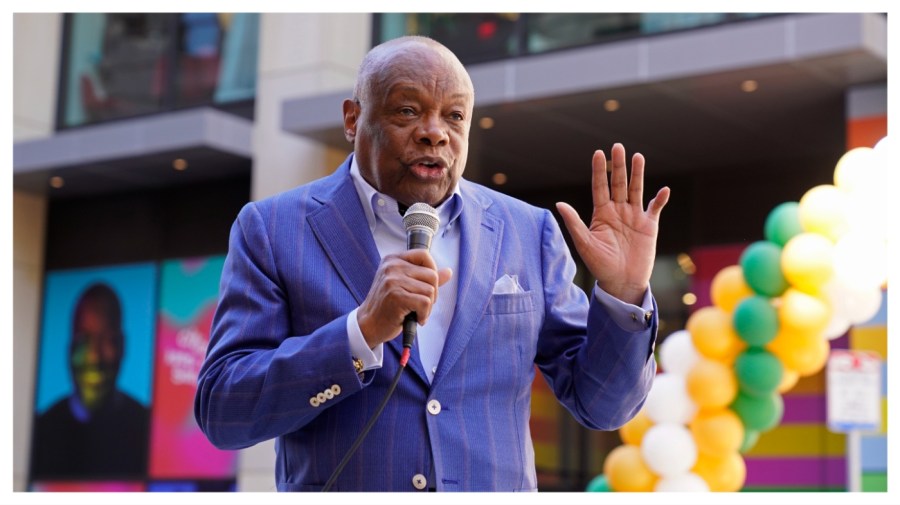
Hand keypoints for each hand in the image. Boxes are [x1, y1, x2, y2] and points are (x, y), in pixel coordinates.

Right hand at [357, 249, 452, 347]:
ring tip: (415, 313)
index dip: (433, 271)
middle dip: (432, 294)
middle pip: (432, 275)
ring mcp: (393, 280)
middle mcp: (392, 266)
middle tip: (421, 305)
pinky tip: (415, 318)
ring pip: (430, 290)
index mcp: (393, 260)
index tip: (428, 287)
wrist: (368, 324)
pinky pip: (425, 302)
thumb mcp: (404, 285)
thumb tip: (448, 272)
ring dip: (428, 307)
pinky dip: (424, 314)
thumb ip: (425, 278)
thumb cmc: (387, 306)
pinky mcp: (396, 296)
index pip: (424, 255)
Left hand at [556, 143, 668, 304]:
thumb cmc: (600, 266)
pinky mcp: (649, 226)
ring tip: (637, 156)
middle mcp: (618, 211)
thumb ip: (574, 223)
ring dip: (637, 174)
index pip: (599, 187)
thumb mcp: (585, 244)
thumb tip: (559, 204)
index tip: (598, 153)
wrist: (621, 283)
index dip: (599, 170)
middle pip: (618, 184)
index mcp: (601, 214)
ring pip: (636, 190)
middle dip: (618, 166)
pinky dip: (660, 199)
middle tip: (617, 147)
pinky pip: (655, 208)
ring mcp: (634, 217)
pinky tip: (663, 189)